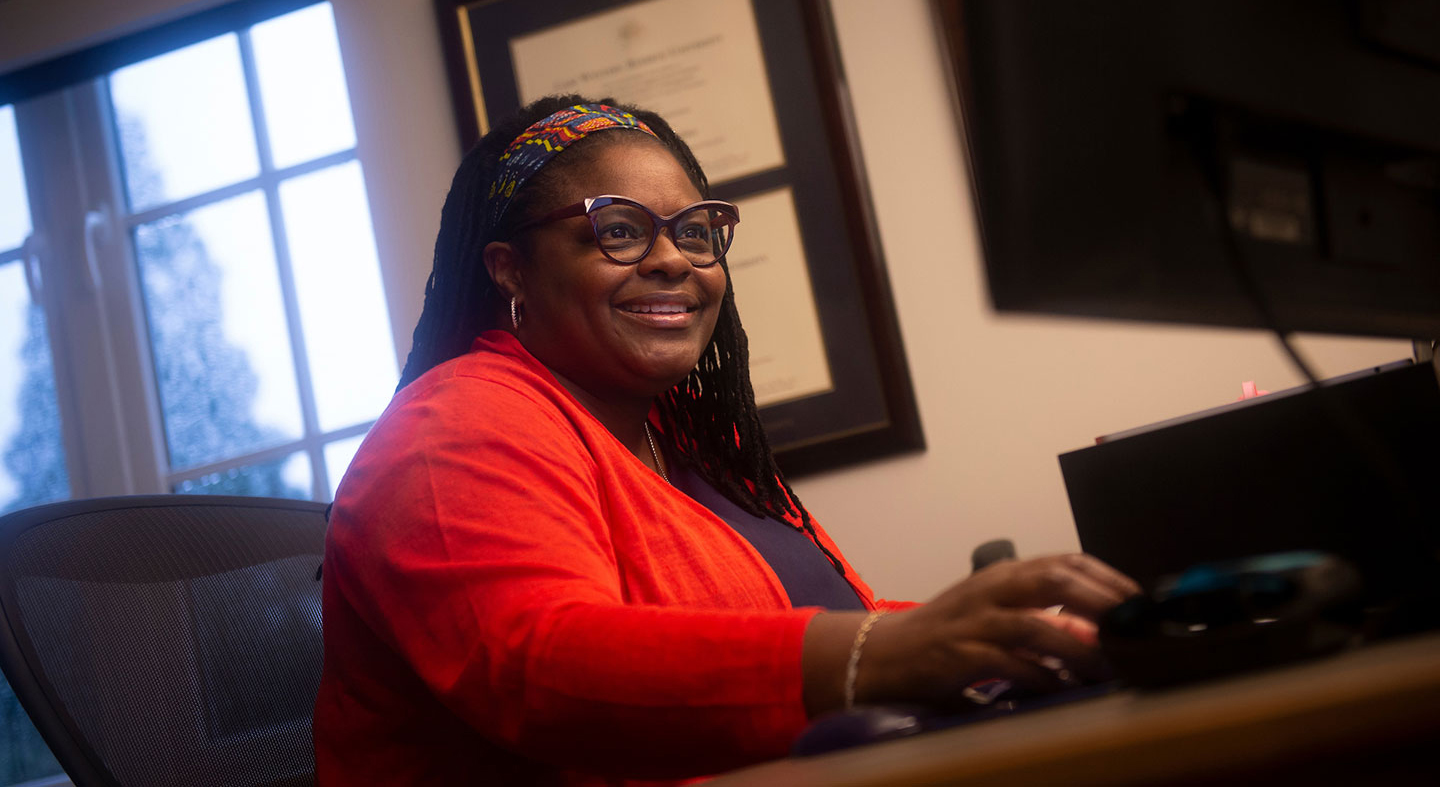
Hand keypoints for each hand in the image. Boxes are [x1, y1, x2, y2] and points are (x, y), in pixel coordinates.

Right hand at [855, 554, 1138, 704]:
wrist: (882, 652)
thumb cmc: (944, 634)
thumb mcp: (992, 611)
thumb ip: (1038, 615)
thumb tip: (1093, 632)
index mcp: (1003, 574)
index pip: (1064, 561)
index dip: (1105, 577)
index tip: (1136, 598)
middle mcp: (991, 590)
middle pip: (1054, 580)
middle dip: (1100, 601)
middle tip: (1131, 624)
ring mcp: (974, 621)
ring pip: (1036, 624)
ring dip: (1077, 647)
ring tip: (1106, 665)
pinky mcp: (959, 655)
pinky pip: (1009, 663)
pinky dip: (1040, 676)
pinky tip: (1061, 687)